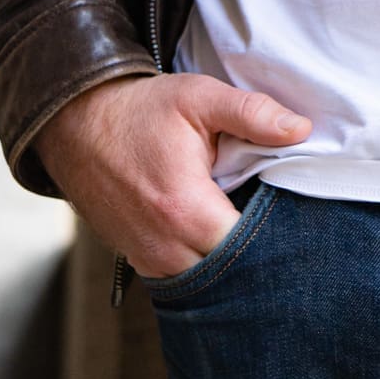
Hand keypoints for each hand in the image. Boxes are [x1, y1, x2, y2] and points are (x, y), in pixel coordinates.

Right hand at [35, 72, 312, 277]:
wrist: (78, 125)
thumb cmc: (141, 111)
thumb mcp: (199, 97)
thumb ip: (252, 113)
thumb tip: (301, 130)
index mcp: (186, 210)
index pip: (248, 248)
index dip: (276, 235)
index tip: (295, 216)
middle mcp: (165, 248)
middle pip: (230, 273)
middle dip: (257, 254)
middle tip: (282, 226)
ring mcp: (149, 260)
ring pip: (206, 282)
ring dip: (229, 261)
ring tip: (251, 229)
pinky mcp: (139, 261)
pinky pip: (183, 277)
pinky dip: (204, 263)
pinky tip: (219, 235)